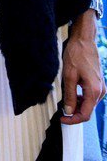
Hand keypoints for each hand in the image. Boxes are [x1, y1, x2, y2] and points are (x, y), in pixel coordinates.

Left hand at [61, 10, 105, 124]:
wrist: (84, 40)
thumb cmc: (77, 54)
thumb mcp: (69, 75)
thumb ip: (69, 94)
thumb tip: (68, 110)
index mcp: (94, 91)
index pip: (85, 114)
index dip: (73, 120)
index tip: (62, 119)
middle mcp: (101, 91)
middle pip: (88, 110)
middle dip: (75, 113)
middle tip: (61, 111)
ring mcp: (101, 87)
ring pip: (89, 104)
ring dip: (77, 105)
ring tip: (65, 100)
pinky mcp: (98, 83)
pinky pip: (90, 96)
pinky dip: (81, 98)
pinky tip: (72, 93)